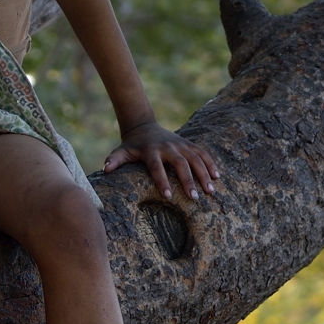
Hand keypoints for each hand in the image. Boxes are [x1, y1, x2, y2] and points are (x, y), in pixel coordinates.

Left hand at [104, 121, 220, 202]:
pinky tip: (217, 176)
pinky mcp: (188, 144)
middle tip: (195, 197)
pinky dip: (210, 163)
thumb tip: (105, 169)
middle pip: (180, 163)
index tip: (168, 196)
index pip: (156, 167)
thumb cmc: (132, 145)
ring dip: (204, 174)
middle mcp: (168, 146)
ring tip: (210, 191)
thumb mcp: (122, 151)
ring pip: (195, 158)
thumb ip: (115, 160)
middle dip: (188, 180)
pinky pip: (202, 153)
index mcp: (151, 151)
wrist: (144, 126)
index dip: (162, 181)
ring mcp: (180, 144)